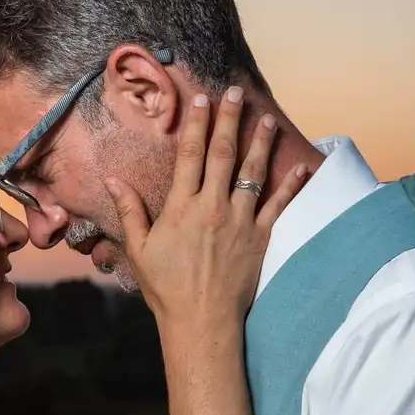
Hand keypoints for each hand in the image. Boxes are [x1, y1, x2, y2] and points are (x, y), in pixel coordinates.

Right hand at [107, 86, 308, 328]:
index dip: (197, 125)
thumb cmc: (166, 288)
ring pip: (253, 173)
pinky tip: (301, 167)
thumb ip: (130, 211)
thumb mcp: (139, 250)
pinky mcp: (260, 239)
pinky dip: (291, 186)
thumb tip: (113, 180)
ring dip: (261, 143)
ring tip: (268, 119)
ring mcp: (240, 222)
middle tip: (237, 93)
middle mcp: (213, 208)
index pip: (190, 155)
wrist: (201, 321)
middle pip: (223, 154)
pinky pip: (279, 206)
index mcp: (182, 208)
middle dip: (230, 120)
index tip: (203, 100)